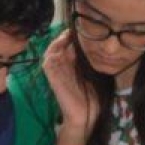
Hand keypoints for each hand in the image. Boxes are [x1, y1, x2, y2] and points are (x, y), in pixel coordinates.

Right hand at [42, 30, 99, 144]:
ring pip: (51, 50)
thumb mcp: (95, 76)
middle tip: (74, 28)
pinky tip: (61, 44)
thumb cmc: (91, 99)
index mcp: (72, 67)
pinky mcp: (53, 78)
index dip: (72, 37)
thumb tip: (97, 46)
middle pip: (59, 46)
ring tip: (67, 34)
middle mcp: (62, 68)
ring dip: (58, 41)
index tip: (82, 29)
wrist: (85, 117)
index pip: (68, 47)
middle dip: (65, 36)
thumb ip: (92, 64)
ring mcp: (57, 73)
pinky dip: (52, 51)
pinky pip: (47, 61)